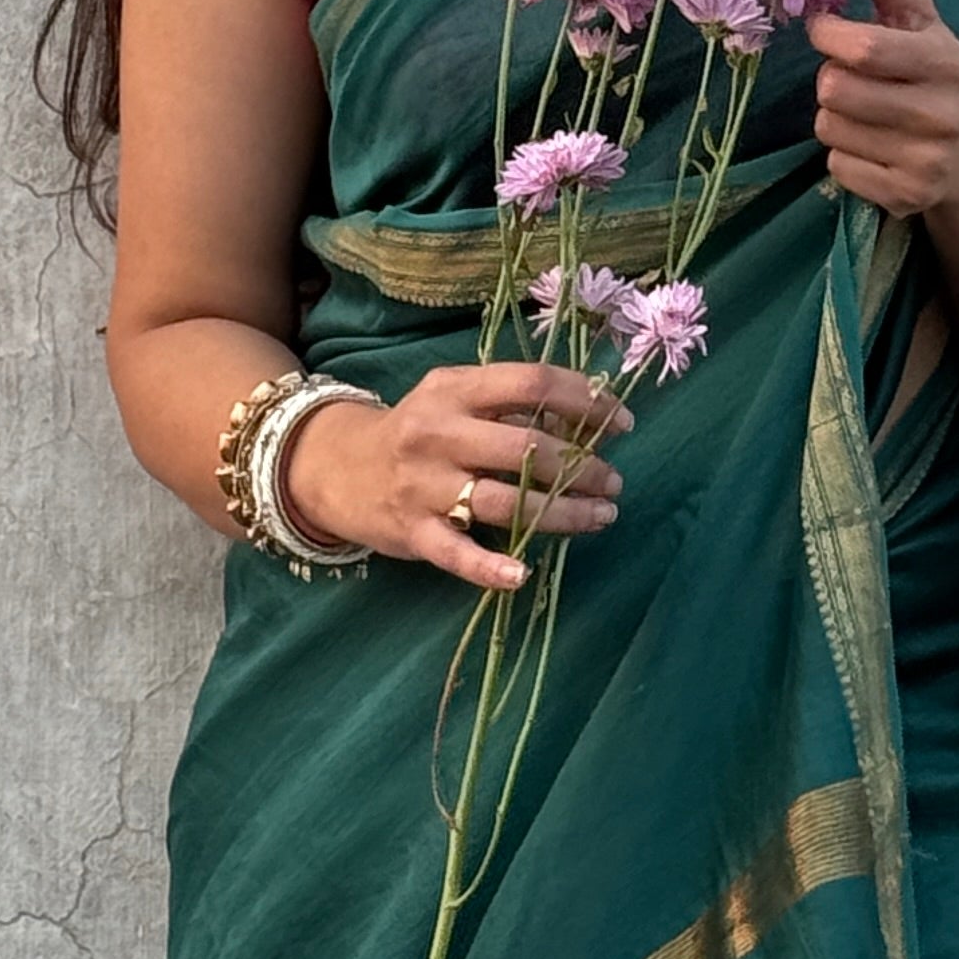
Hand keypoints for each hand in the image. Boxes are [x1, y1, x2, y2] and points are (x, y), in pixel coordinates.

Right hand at [283, 360, 632, 591]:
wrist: (337, 467)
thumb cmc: (416, 429)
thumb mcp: (452, 396)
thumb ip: (506, 402)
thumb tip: (585, 415)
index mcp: (454, 389)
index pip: (531, 383)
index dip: (584, 401)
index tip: (621, 423)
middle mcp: (438, 432)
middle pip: (524, 447)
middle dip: (581, 466)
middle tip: (614, 482)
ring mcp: (424, 485)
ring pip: (504, 501)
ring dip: (562, 512)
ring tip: (601, 516)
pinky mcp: (412, 532)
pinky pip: (456, 554)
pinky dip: (490, 568)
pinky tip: (522, 575)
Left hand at [809, 0, 958, 259]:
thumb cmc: (930, 70)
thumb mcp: (917, 19)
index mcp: (946, 61)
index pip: (865, 47)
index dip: (829, 34)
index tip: (825, 28)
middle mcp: (942, 114)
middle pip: (837, 90)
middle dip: (830, 77)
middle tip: (849, 77)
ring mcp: (926, 161)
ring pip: (830, 128)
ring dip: (834, 116)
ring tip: (863, 111)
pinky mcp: (907, 197)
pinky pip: (837, 167)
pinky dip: (843, 153)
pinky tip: (871, 144)